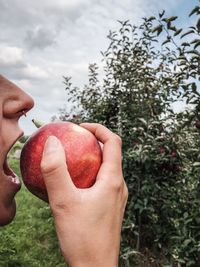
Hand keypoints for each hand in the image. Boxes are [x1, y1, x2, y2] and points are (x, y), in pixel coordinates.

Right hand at [40, 123, 127, 266]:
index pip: (113, 141)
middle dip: (92, 141)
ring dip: (91, 158)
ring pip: (106, 168)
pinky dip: (90, 173)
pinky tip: (74, 183)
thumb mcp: (63, 201)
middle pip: (111, 153)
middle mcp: (119, 186)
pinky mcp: (110, 206)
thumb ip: (56, 170)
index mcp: (114, 179)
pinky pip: (102, 181)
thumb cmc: (82, 237)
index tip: (79, 127)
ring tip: (72, 159)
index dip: (98, 128)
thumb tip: (52, 142)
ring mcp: (116, 197)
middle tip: (72, 140)